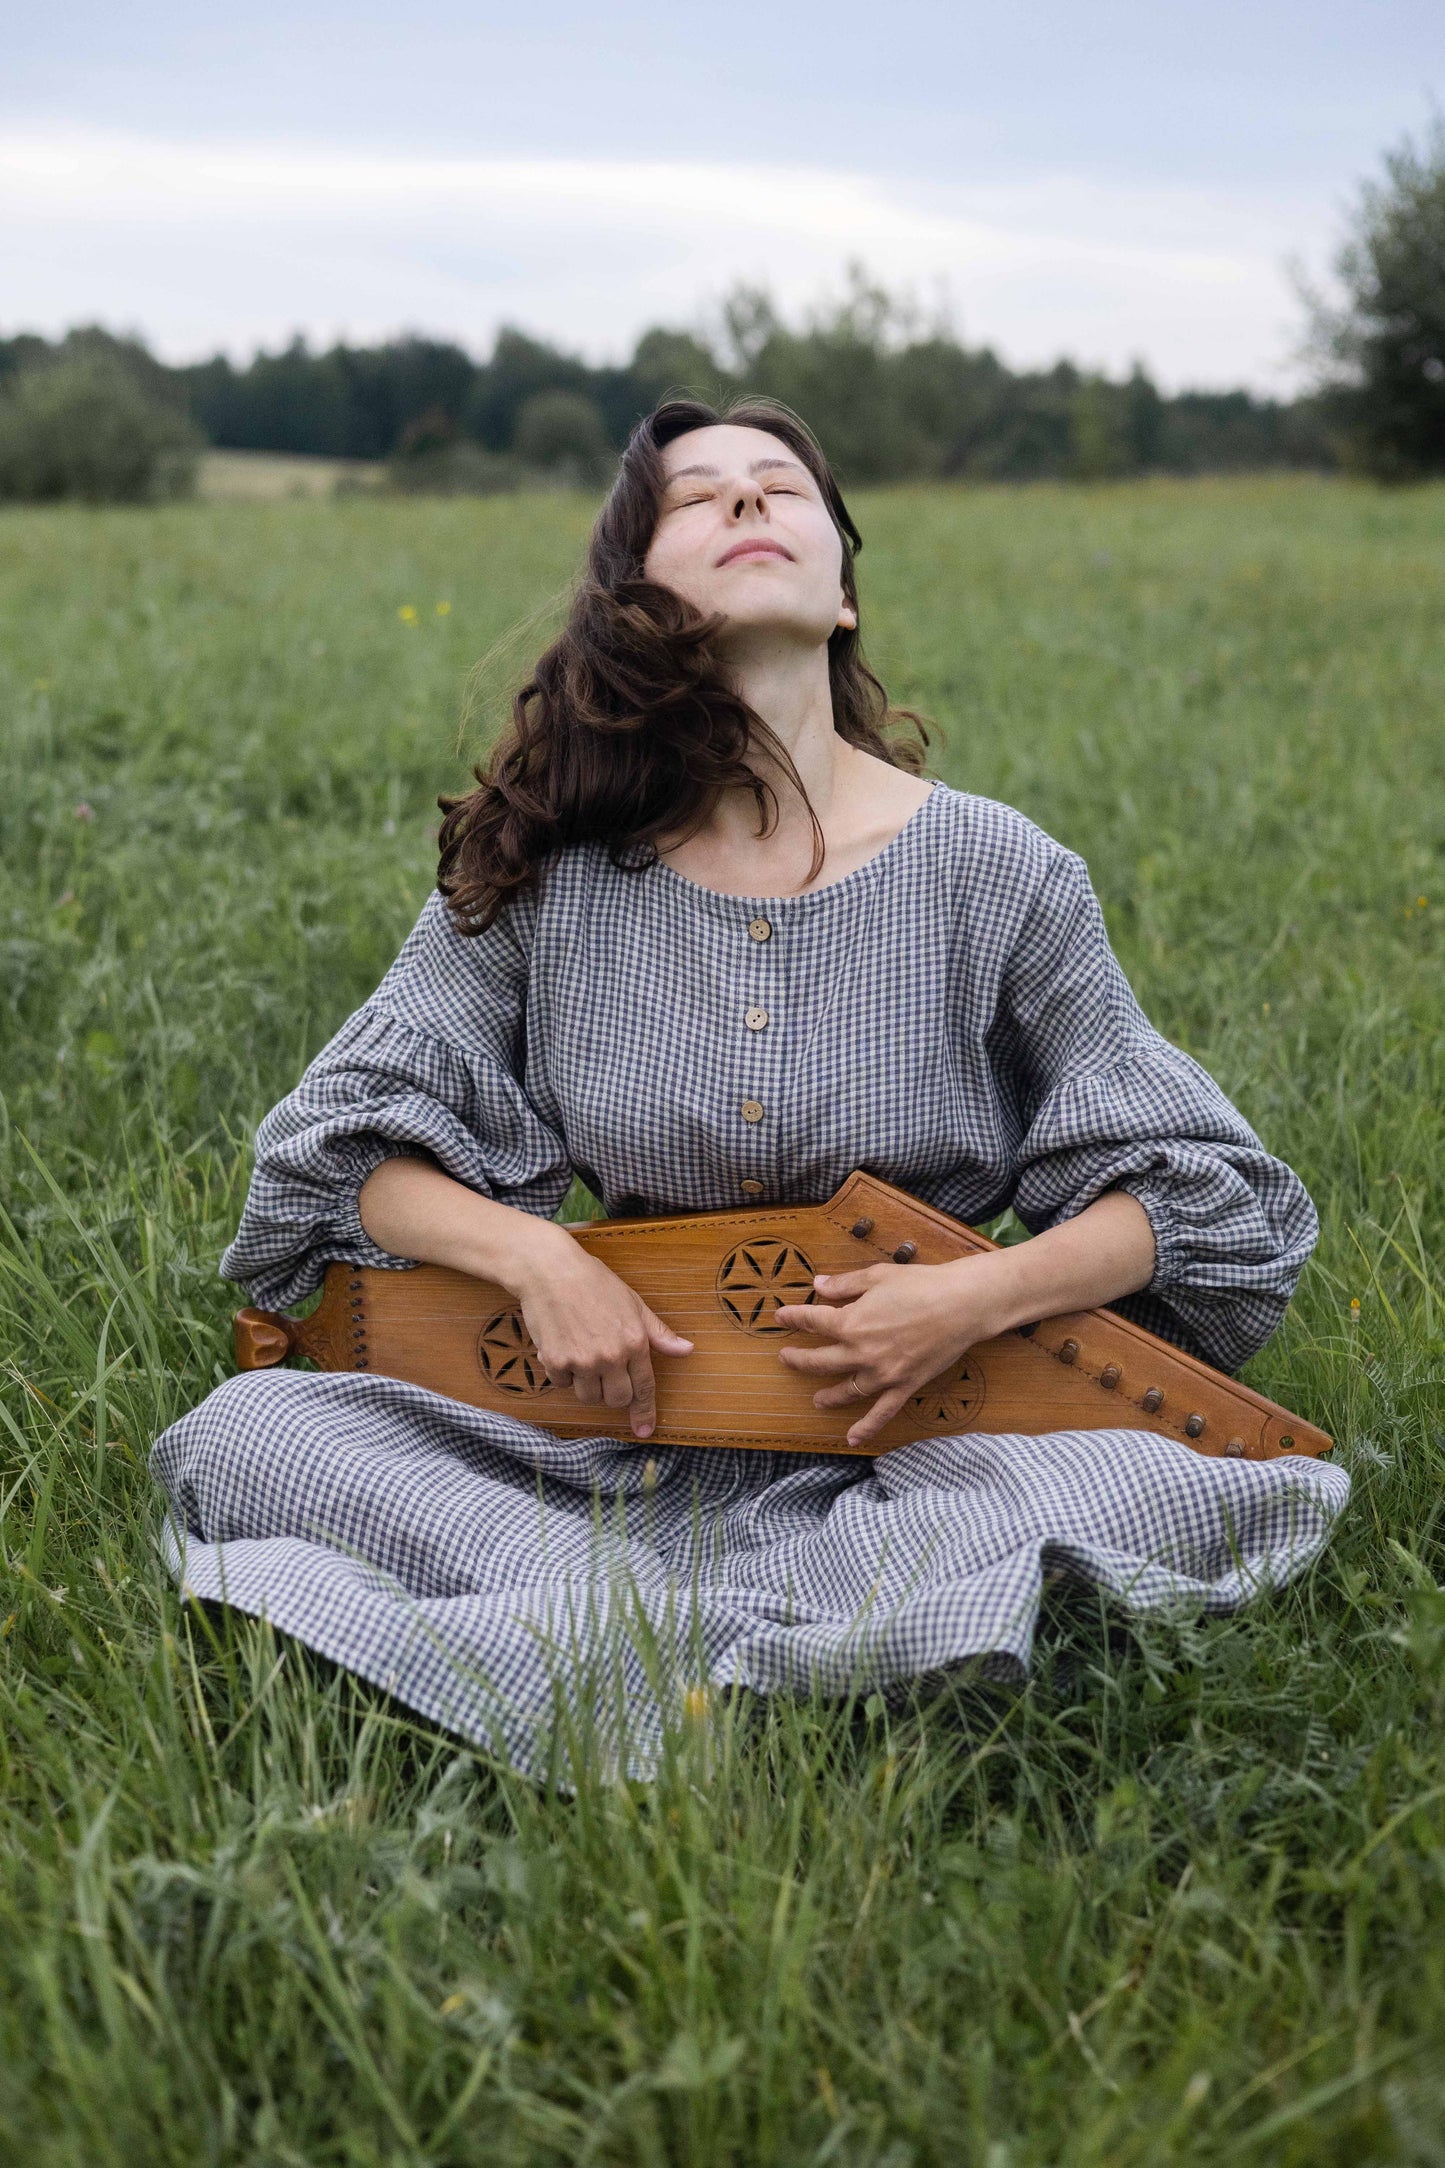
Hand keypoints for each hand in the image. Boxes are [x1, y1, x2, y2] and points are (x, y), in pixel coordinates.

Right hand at [511, 1226, 692, 1440]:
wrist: (550, 1270)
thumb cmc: (594, 1282)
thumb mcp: (634, 1304)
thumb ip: (658, 1333)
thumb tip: (686, 1350)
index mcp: (635, 1342)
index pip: (644, 1388)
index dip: (644, 1412)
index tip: (644, 1430)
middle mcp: (611, 1356)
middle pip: (616, 1400)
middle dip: (612, 1392)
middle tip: (604, 1369)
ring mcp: (583, 1361)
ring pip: (588, 1397)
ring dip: (586, 1384)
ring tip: (582, 1354)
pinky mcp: (556, 1361)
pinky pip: (562, 1384)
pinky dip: (562, 1373)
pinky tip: (563, 1347)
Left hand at [774, 1256, 1009, 1448]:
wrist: (962, 1305)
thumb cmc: (921, 1285)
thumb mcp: (876, 1276)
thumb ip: (844, 1285)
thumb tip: (818, 1285)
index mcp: (851, 1322)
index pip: (811, 1321)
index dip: (793, 1318)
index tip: (780, 1316)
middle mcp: (861, 1352)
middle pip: (820, 1361)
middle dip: (798, 1359)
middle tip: (786, 1358)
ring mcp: (882, 1374)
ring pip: (845, 1391)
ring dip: (827, 1396)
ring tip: (816, 1399)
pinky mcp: (904, 1385)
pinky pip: (881, 1412)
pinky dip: (866, 1427)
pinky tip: (852, 1438)